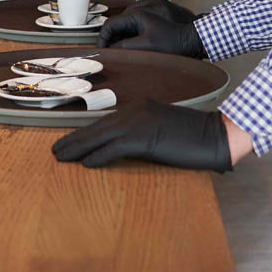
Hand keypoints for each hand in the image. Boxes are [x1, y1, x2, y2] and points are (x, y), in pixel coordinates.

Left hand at [52, 100, 232, 170]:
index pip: (106, 122)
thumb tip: (123, 147)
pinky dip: (98, 156)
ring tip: (61, 157)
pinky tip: (86, 164)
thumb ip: (143, 133)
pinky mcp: (144, 139)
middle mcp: (135, 111)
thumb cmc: (194, 135)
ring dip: (77, 147)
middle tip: (55, 150)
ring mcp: (139, 123)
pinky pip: (114, 148)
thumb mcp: (163, 128)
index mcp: (140, 107)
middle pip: (97, 127)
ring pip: (100, 137)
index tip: (70, 141)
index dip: (86, 133)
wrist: (216, 134)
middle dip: (74, 139)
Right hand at [98, 0, 205, 56]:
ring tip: (121, 54)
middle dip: (111, 40)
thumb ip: (125, 47)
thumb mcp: (146, 46)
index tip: (102, 52)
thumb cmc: (173, 43)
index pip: (110, 24)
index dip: (103, 39)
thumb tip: (110, 50)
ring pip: (126, 27)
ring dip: (120, 40)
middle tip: (111, 56)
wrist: (194, 39)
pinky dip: (131, 38)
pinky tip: (133, 49)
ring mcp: (147, 13)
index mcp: (136, 13)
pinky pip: (136, 28)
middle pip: (117, 25)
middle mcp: (140, 9)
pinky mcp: (153, 19)